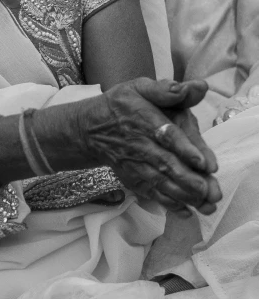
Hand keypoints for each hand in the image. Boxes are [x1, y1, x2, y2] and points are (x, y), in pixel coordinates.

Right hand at [74, 78, 221, 216]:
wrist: (90, 128)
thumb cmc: (120, 105)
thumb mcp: (138, 87)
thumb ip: (166, 90)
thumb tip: (198, 87)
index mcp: (143, 118)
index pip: (166, 134)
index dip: (184, 148)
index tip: (203, 162)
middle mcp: (139, 144)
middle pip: (165, 163)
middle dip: (187, 178)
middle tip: (207, 189)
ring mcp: (135, 164)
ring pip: (159, 182)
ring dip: (181, 194)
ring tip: (203, 202)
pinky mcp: (132, 178)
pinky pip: (150, 192)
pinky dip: (167, 204)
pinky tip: (185, 211)